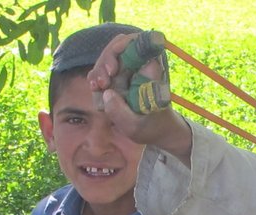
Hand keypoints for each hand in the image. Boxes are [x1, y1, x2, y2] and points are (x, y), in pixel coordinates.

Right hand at [87, 32, 192, 163]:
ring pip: (111, 56)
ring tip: (96, 87)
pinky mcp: (124, 76)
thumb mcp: (135, 127)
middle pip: (119, 46)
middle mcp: (143, 64)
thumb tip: (107, 93)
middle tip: (101, 83)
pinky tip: (95, 88)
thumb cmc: (153, 128)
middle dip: (105, 61)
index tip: (112, 69)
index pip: (139, 42)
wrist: (160, 131)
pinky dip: (98, 75)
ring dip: (99, 69)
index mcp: (153, 70)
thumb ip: (120, 112)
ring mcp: (132, 69)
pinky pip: (107, 68)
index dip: (121, 47)